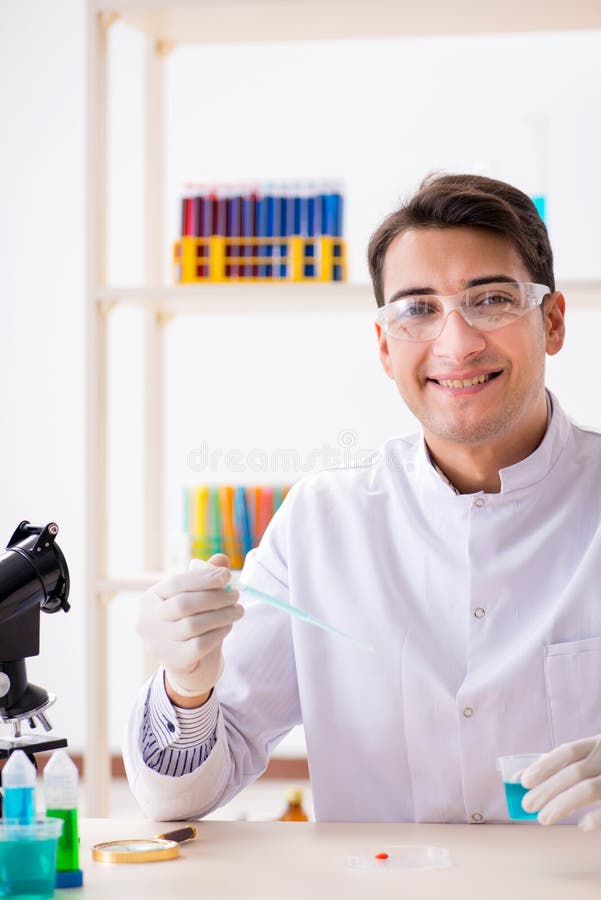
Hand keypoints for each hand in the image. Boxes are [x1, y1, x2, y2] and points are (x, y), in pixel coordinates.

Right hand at [137, 553, 243, 700]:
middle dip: (214, 597)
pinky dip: (218, 633)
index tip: (227, 575)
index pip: (176, 583)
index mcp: (149, 599)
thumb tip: (221, 560)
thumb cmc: (192, 623)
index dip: (203, 578)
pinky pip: (200, 644)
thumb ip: (206, 578)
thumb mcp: (197, 599)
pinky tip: (228, 626)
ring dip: (221, 615)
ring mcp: (157, 644)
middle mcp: (147, 621)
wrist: (190, 665)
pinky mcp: (173, 661)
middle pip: (184, 604)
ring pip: (193, 625)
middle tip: (236, 595)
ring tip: (238, 610)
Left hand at [521, 735, 600, 829]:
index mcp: (598, 743)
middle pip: (574, 772)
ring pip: (589, 789)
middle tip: (527, 806)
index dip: (544, 765)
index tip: (523, 781)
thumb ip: (567, 765)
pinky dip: (598, 817)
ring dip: (563, 804)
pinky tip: (582, 825)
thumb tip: (523, 776)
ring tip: (543, 819)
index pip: (567, 751)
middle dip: (548, 789)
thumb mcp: (595, 755)